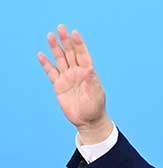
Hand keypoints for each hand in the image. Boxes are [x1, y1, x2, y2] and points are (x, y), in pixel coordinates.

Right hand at [38, 24, 111, 143]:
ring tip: (50, 35)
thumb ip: (92, 82)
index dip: (79, 44)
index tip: (75, 32)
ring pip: (60, 60)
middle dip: (66, 41)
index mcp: (88, 73)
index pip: (83, 55)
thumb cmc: (96, 108)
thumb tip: (90, 70)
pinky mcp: (59, 86)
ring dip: (55, 48)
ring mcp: (67, 78)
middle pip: (70, 53)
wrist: (88, 121)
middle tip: (60, 27)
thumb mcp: (96, 95)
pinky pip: (51, 72)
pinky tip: (41, 55)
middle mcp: (77, 73)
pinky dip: (46, 64)